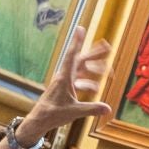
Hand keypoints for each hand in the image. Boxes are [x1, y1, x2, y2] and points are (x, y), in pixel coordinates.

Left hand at [18, 27, 111, 142]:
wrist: (39, 120)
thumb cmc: (53, 114)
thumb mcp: (74, 112)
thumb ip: (91, 109)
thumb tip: (108, 108)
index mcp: (64, 78)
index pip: (72, 55)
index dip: (77, 41)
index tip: (81, 28)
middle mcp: (64, 76)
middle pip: (81, 60)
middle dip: (95, 53)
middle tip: (107, 46)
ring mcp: (64, 82)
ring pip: (81, 70)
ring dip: (94, 69)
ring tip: (108, 70)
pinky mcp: (64, 88)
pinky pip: (79, 81)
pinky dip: (88, 82)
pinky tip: (95, 88)